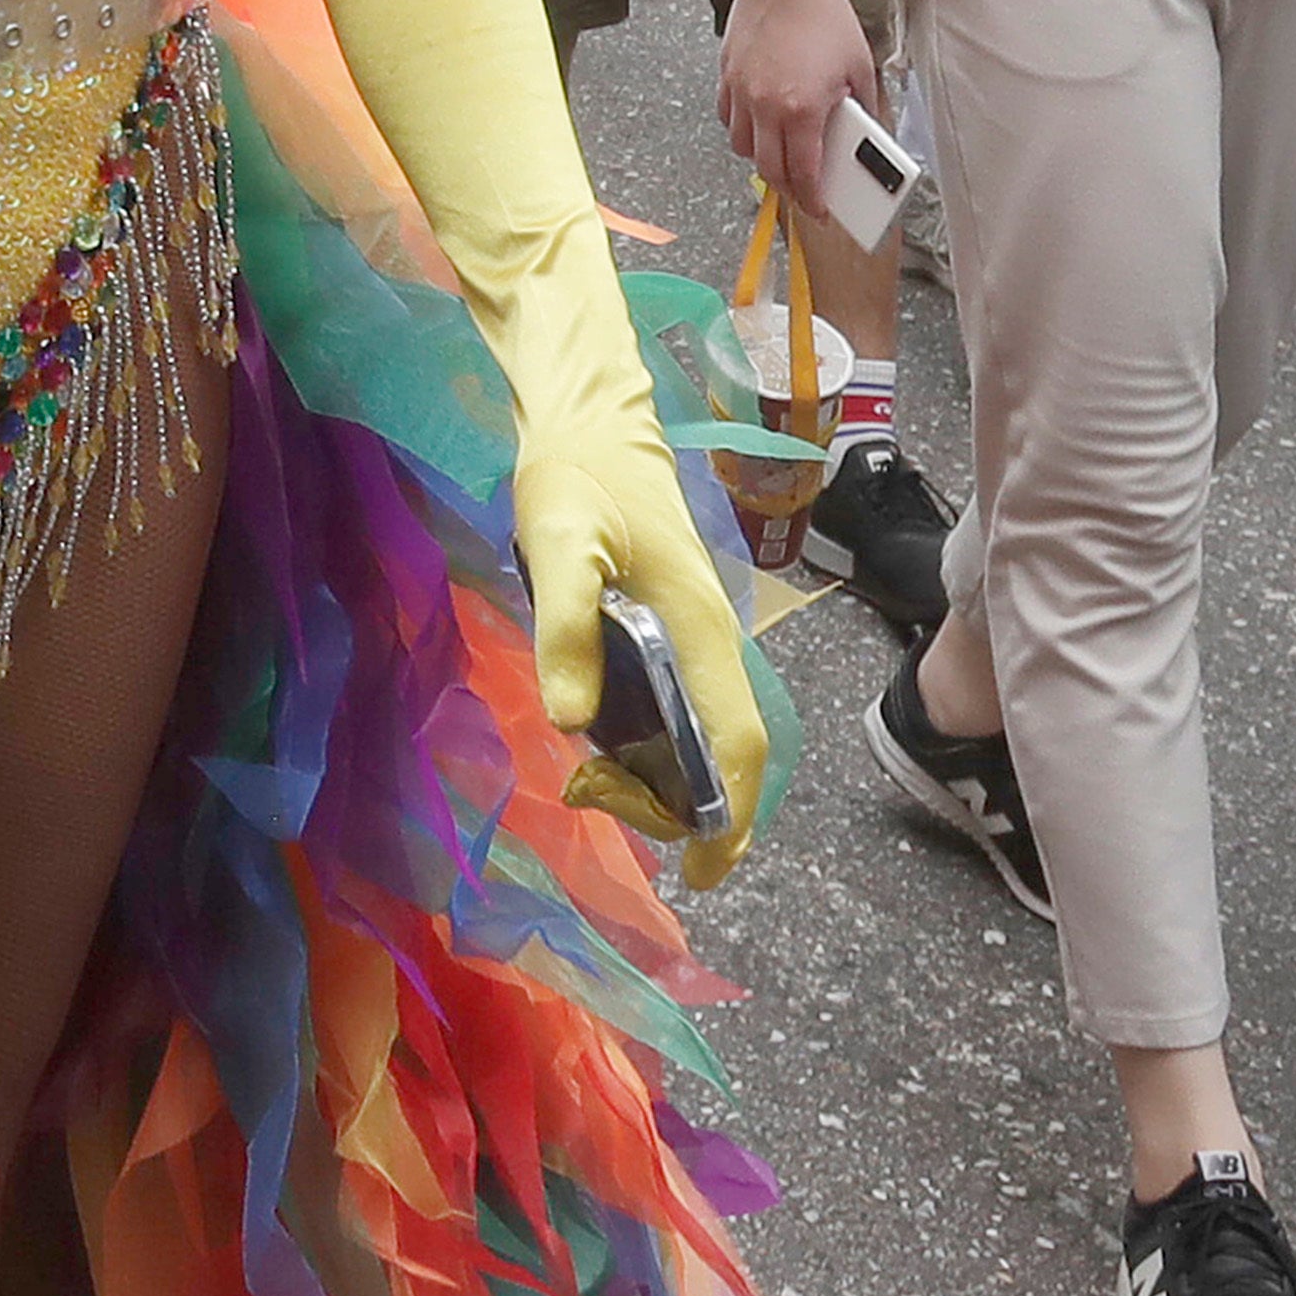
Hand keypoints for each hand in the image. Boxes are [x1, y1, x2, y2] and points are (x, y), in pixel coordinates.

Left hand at [510, 422, 774, 886]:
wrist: (592, 423)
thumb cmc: (578, 478)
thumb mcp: (558, 542)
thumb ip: (565, 623)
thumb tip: (571, 719)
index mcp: (700, 629)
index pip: (737, 741)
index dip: (733, 815)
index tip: (706, 873)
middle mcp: (712, 639)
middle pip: (729, 749)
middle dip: (699, 810)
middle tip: (633, 831)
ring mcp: (698, 632)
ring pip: (708, 730)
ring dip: (678, 780)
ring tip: (619, 801)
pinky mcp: (676, 623)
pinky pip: (686, 704)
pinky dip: (663, 744)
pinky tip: (617, 750)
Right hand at [712, 0, 879, 227]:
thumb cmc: (824, 17)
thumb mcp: (859, 66)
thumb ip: (861, 105)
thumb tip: (861, 134)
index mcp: (802, 108)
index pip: (803, 172)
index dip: (812, 198)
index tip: (820, 209)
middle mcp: (765, 106)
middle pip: (768, 168)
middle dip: (786, 188)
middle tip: (801, 192)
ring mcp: (740, 91)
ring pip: (741, 146)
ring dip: (761, 157)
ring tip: (780, 153)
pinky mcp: (726, 75)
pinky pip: (727, 117)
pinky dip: (742, 128)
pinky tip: (759, 120)